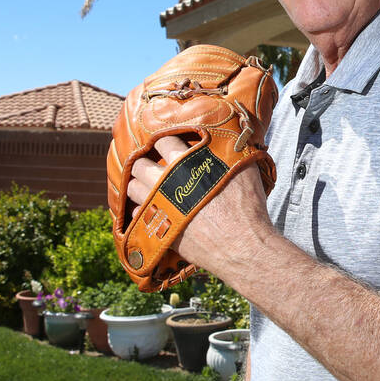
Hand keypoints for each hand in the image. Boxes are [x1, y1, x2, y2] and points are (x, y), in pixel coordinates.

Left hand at [125, 135, 272, 275]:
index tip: (168, 146)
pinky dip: (143, 211)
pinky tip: (155, 211)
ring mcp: (160, 206)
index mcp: (184, 162)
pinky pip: (138, 216)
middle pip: (139, 165)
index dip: (165, 142)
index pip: (163, 141)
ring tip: (149, 187)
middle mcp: (165, 182)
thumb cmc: (246, 205)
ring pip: (133, 189)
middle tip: (153, 166)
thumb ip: (229, 150)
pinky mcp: (159, 229)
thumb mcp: (243, 168)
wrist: (241, 244)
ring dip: (138, 186)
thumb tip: (231, 136)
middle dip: (145, 162)